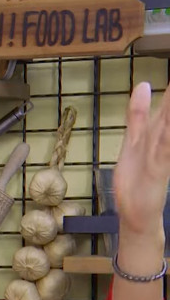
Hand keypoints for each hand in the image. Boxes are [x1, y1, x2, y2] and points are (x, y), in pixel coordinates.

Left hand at [113, 82, 169, 237]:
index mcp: (158, 130)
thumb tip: (144, 85)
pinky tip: (168, 121)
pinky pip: (164, 150)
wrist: (137, 214)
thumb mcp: (133, 139)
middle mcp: (163, 139)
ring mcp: (161, 154)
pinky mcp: (157, 170)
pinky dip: (167, 136)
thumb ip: (138, 114)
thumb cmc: (137, 177)